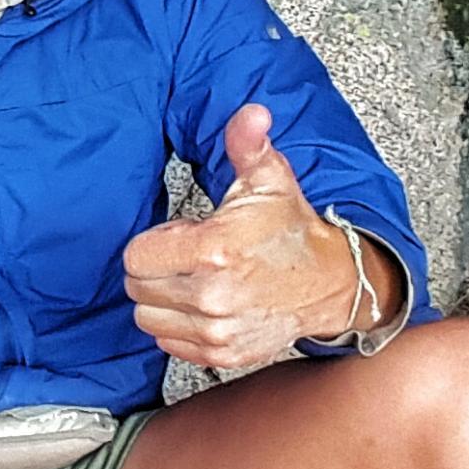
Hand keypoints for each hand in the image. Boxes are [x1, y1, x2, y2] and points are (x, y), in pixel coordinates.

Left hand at [121, 105, 369, 370]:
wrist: (332, 282)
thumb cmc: (292, 230)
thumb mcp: (269, 179)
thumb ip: (248, 143)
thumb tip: (252, 113)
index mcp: (212, 251)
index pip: (136, 257)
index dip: (154, 243)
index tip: (181, 235)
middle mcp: (211, 297)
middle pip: (137, 288)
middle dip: (157, 269)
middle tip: (191, 258)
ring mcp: (217, 331)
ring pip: (149, 319)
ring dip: (164, 300)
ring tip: (199, 281)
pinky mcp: (223, 354)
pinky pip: (170, 343)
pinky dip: (179, 326)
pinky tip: (207, 305)